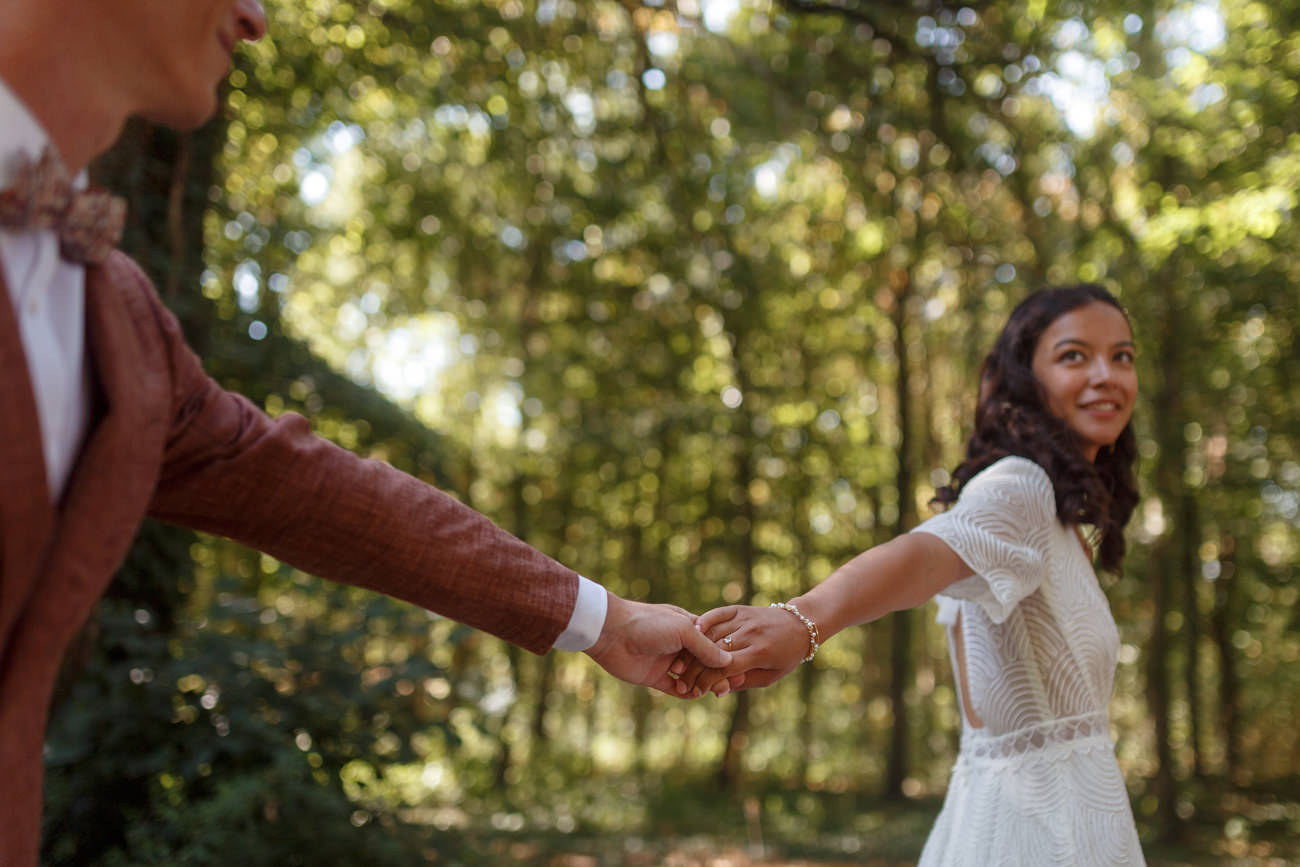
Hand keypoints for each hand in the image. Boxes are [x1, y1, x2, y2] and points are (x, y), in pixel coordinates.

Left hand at [584, 593, 733, 696]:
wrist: (611, 632)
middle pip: (704, 663)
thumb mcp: (683, 630)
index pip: (712, 643)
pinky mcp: (654, 677)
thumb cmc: (648, 623)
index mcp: (688, 627)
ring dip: (702, 684)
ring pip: (691, 677)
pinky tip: (693, 694)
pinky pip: (675, 688)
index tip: (739, 667)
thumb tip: (728, 660)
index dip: (725, 655)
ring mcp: (666, 661)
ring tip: (712, 691)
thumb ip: (706, 647)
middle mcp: (678, 644)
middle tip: (727, 684)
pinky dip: (685, 693)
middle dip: (716, 673)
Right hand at [675, 604, 810, 694]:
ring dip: (694, 649)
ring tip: (680, 663)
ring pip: (712, 633)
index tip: (696, 692)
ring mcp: (744, 618)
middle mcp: (750, 633)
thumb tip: (716, 691)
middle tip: (682, 682)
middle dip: (695, 669)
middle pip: (715, 652)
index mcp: (760, 652)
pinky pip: (716, 615)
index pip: (726, 668)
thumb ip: (743, 682)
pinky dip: (703, 623)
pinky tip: (691, 634)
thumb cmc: (785, 656)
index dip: (707, 681)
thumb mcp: (770, 677)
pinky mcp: (739, 608)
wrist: (800, 625)